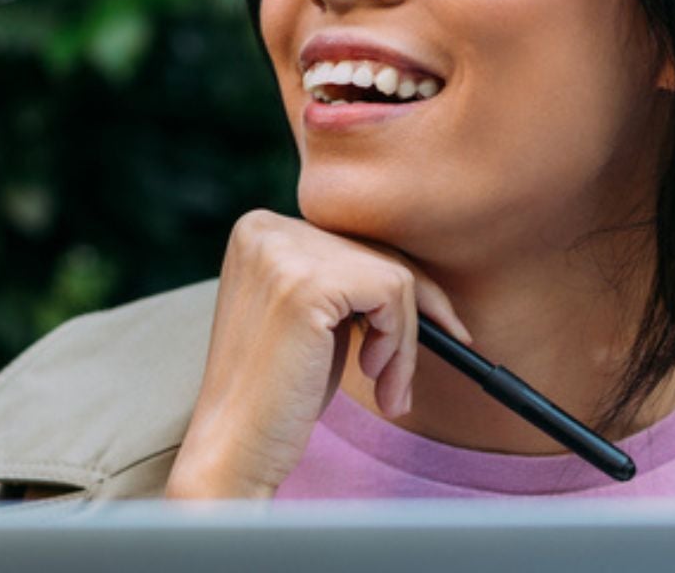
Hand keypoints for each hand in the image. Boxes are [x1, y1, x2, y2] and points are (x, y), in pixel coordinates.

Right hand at [164, 209, 473, 498]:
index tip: (438, 323)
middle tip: (406, 373)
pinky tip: (373, 374)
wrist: (235, 446)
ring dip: (403, 339)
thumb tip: (422, 278)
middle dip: (407, 317)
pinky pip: (393, 293)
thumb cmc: (276, 392)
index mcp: (259, 231)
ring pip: (392, 275)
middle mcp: (266, 229)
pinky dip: (398, 343)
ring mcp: (283, 252)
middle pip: (377, 251)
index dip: (398, 286)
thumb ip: (345, 282)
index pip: (353, 239)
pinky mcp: (307, 284)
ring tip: (386, 387)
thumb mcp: (313, 319)